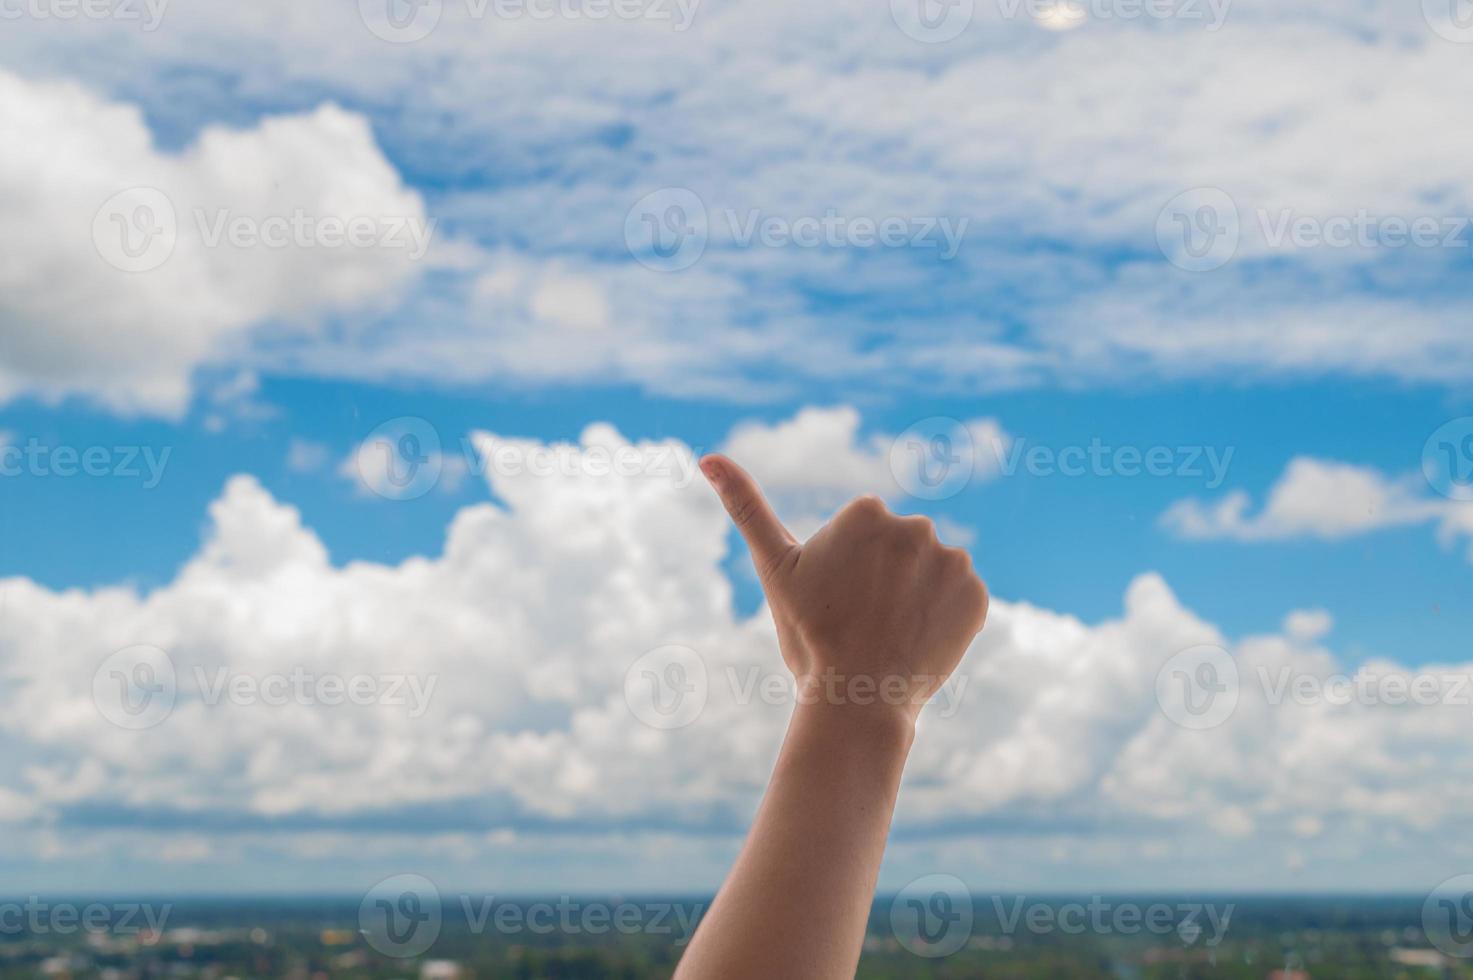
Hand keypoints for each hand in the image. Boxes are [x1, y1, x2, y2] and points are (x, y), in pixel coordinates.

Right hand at [700, 453, 987, 726]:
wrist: (858, 700)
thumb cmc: (810, 634)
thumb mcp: (774, 567)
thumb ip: (746, 506)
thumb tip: (707, 457)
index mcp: (867, 511)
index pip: (864, 535)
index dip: (849, 571)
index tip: (839, 599)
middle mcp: (916, 525)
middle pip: (900, 551)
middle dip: (885, 580)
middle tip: (863, 621)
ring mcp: (952, 561)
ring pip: (931, 574)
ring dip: (917, 597)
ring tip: (892, 633)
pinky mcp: (978, 597)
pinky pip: (960, 601)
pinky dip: (945, 620)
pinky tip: (921, 641)